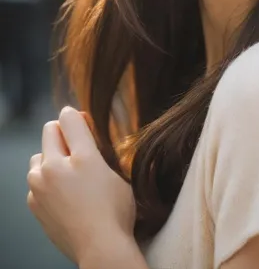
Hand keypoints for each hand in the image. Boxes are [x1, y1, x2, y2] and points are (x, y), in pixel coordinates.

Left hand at [27, 106, 135, 264]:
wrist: (100, 247)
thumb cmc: (115, 211)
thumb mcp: (117, 171)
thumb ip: (98, 150)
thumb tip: (85, 133)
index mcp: (81, 156)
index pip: (68, 117)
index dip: (77, 116)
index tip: (84, 123)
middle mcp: (54, 167)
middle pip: (49, 131)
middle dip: (63, 134)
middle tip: (79, 148)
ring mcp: (39, 186)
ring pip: (38, 156)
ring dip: (51, 157)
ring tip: (69, 173)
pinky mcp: (34, 203)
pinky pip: (36, 181)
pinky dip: (46, 180)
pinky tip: (63, 192)